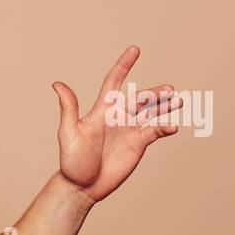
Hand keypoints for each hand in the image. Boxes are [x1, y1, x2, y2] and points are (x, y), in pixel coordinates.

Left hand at [52, 45, 182, 204]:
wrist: (82, 186)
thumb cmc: (72, 160)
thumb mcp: (69, 133)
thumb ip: (69, 108)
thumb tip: (57, 83)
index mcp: (102, 110)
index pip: (114, 82)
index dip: (124, 65)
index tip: (135, 49)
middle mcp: (118, 117)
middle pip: (140, 97)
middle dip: (155, 92)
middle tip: (169, 88)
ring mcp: (130, 130)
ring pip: (152, 112)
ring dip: (165, 105)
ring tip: (178, 100)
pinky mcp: (138, 144)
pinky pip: (155, 131)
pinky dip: (165, 127)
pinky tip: (172, 127)